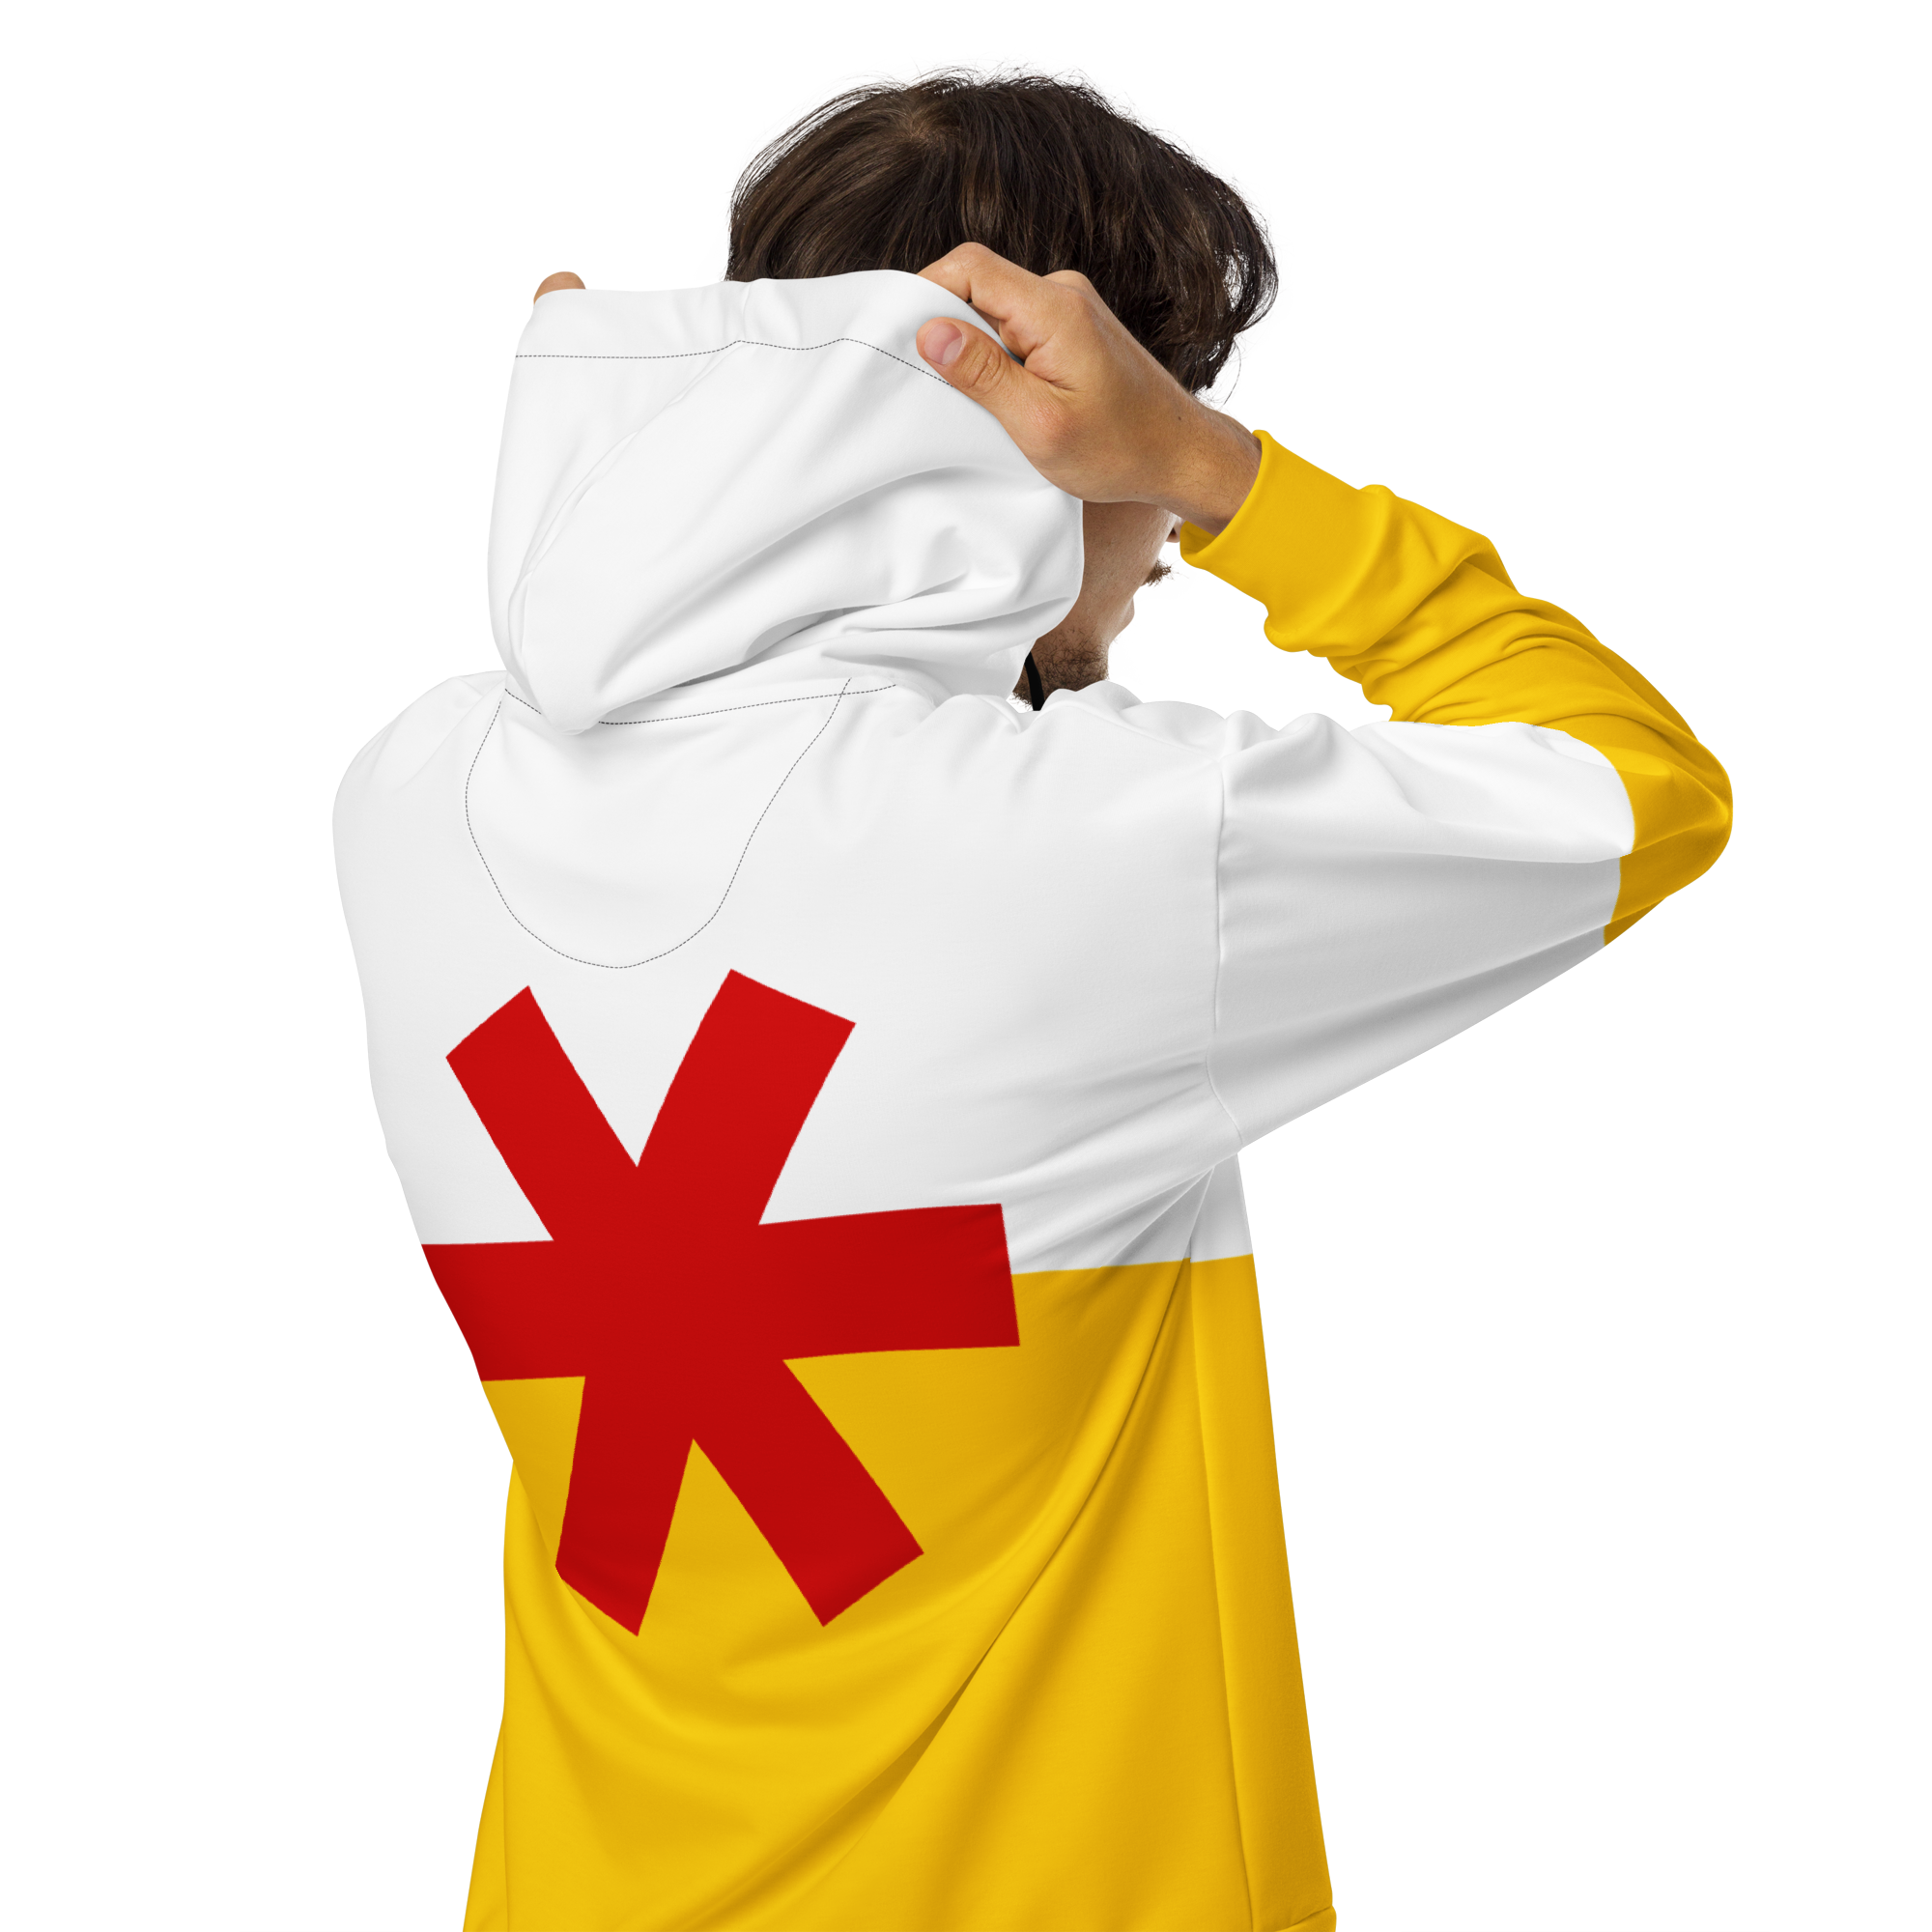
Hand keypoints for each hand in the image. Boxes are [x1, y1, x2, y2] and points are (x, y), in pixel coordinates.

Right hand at [914, 243, 1260, 534]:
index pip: (968, 267)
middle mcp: (1063, 294)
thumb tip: (929, 333)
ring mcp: (1070, 308)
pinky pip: (1016, 326)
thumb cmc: (1120, 450)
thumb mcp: (1040, 424)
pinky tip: (1004, 398)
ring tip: (979, 400)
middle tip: (938, 385)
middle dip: (947, 329)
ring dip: (974, 349)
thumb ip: (983, 375)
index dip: (924, 295)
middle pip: (977, 284)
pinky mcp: (1072, 328)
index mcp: (1055, 308)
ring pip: (994, 309)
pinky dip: (998, 357)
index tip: (905, 342)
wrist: (1181, 455)